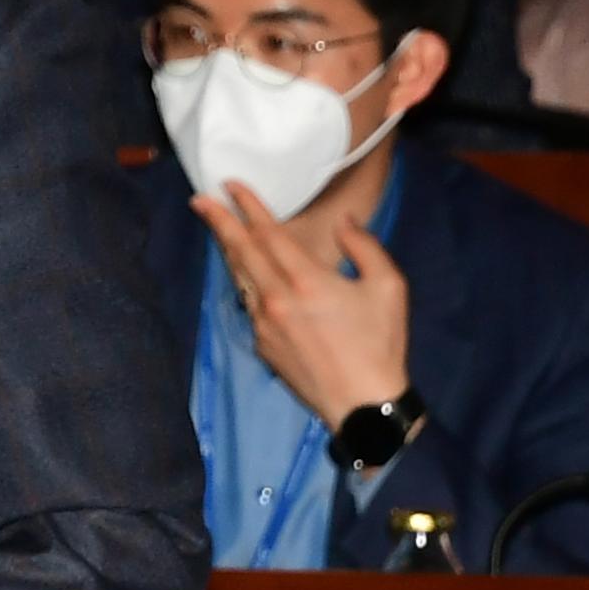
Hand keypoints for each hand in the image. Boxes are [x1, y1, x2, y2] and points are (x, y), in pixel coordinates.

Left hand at [195, 182, 410, 427]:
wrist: (363, 405)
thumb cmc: (380, 344)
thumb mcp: (388, 287)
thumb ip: (364, 247)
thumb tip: (344, 222)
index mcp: (306, 280)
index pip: (267, 233)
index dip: (247, 206)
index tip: (230, 184)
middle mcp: (276, 299)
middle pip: (240, 251)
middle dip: (219, 222)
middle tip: (200, 200)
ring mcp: (264, 324)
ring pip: (239, 277)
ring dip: (227, 250)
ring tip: (217, 229)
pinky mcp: (263, 345)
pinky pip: (248, 304)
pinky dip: (244, 282)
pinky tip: (245, 273)